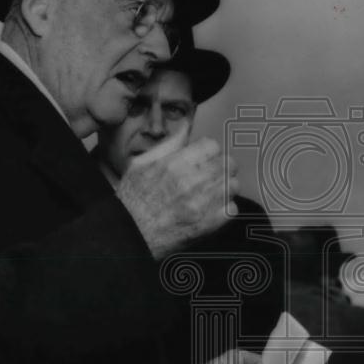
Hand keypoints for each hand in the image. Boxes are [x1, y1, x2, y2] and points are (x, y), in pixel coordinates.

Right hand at [116, 138, 237, 259]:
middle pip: (228, 163)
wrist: (129, 235)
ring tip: (214, 191)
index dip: (209, 150)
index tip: (206, 157)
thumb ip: (168, 145)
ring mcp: (203, 204)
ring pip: (233, 185)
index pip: (212, 145)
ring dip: (225, 187)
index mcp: (176, 164)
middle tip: (213, 173)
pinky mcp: (208, 224)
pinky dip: (226, 208)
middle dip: (221, 166)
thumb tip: (185, 128)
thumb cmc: (132, 201)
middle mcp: (192, 181)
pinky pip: (232, 209)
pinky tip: (214, 208)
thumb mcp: (141, 164)